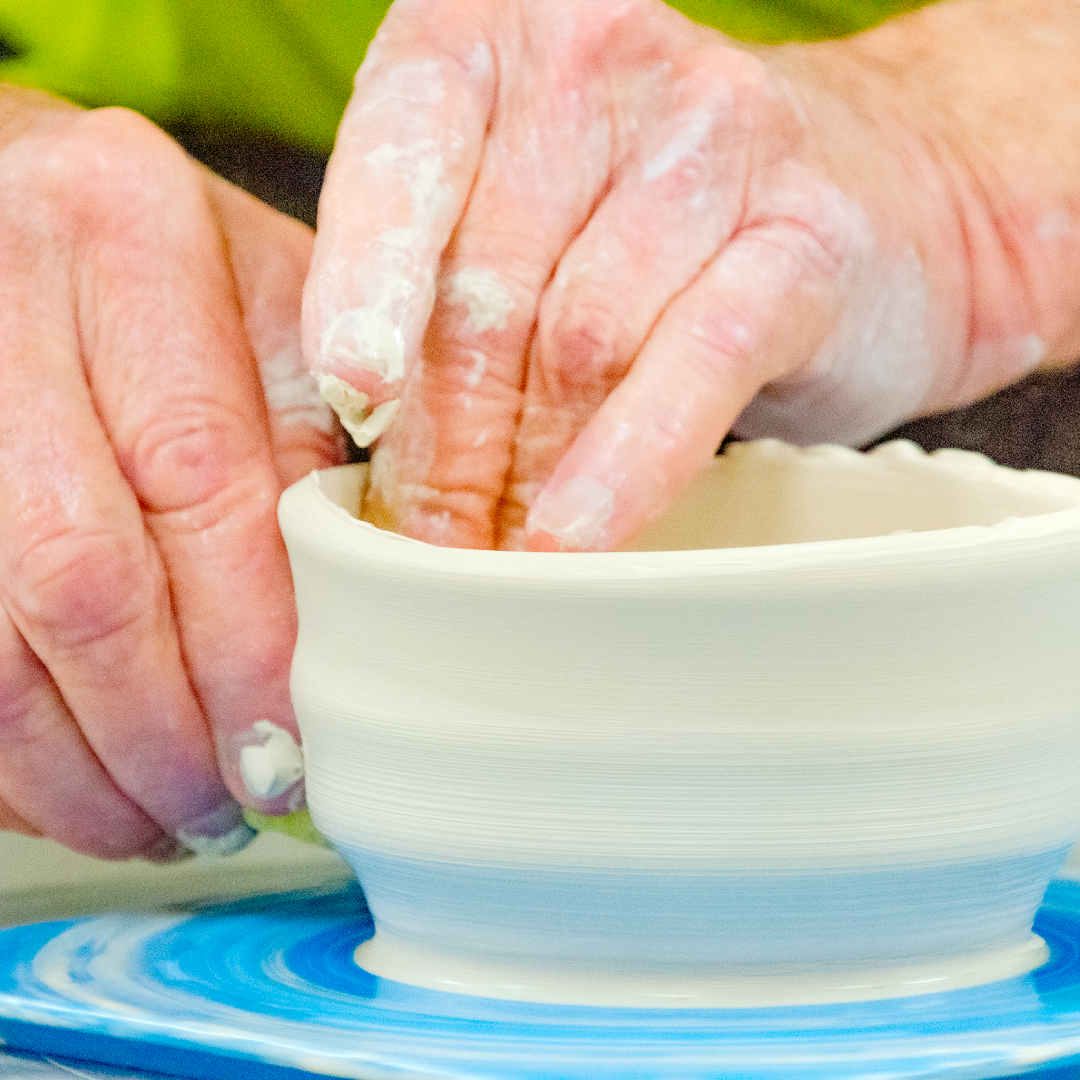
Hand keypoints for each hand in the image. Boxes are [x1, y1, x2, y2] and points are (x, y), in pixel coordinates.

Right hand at [0, 88, 340, 858]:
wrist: (17, 204)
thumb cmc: (176, 264)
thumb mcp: (273, 302)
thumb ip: (322, 433)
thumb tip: (370, 624)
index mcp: (132, 233)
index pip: (202, 481)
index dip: (245, 645)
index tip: (289, 751)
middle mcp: (6, 292)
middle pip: (79, 575)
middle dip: (163, 731)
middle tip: (230, 810)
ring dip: (81, 764)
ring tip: (162, 821)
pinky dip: (12, 748)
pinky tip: (75, 787)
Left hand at [304, 0, 1079, 551]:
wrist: (874, 195)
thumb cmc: (653, 225)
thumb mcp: (520, 230)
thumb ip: (438, 306)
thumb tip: (371, 461)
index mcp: (495, 38)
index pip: (401, 147)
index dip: (362, 280)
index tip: (351, 398)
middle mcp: (599, 59)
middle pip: (489, 279)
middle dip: (447, 437)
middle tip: (429, 539)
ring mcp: (715, 135)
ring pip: (581, 334)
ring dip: (528, 466)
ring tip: (500, 552)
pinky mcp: (805, 234)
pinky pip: (695, 361)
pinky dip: (629, 463)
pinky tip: (580, 537)